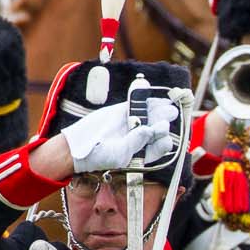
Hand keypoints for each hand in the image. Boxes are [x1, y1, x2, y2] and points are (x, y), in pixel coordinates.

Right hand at [60, 95, 178, 172]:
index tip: (165, 137)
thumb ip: (135, 142)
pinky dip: (142, 97)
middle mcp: (143, 137)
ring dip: (159, 108)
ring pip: (150, 114)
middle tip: (170, 113)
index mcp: (145, 152)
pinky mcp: (123, 111)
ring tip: (167, 103)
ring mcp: (134, 123)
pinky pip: (135, 103)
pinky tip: (150, 92)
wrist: (79, 146)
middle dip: (165, 120)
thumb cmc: (101, 157)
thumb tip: (148, 129)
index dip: (164, 140)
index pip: (161, 145)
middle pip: (159, 127)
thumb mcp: (120, 155)